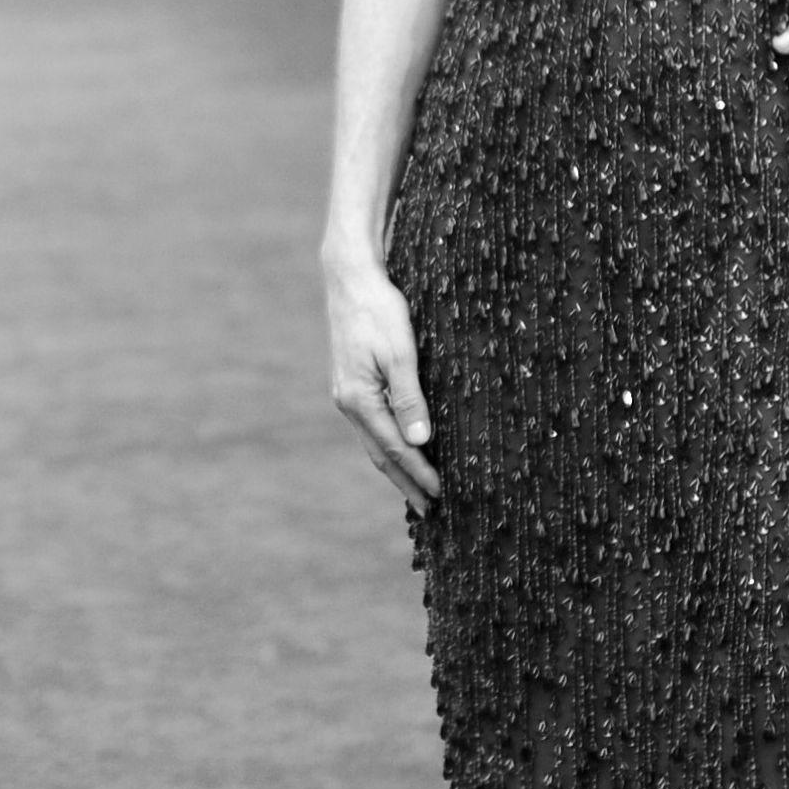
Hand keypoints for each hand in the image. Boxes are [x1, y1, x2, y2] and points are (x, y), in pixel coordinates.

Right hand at [325, 254, 439, 504]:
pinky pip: (372, 426)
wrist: (350, 277)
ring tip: (416, 491)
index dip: (419, 473)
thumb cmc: (378, 308)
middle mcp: (348, 403)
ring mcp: (347, 394)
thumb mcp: (400, 352)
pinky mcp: (352, 384)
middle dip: (405, 483)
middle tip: (429, 511)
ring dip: (396, 468)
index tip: (441, 494)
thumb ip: (409, 397)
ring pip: (374, 442)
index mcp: (359, 399)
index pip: (395, 448)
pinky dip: (387, 445)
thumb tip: (421, 440)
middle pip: (380, 454)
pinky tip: (400, 449)